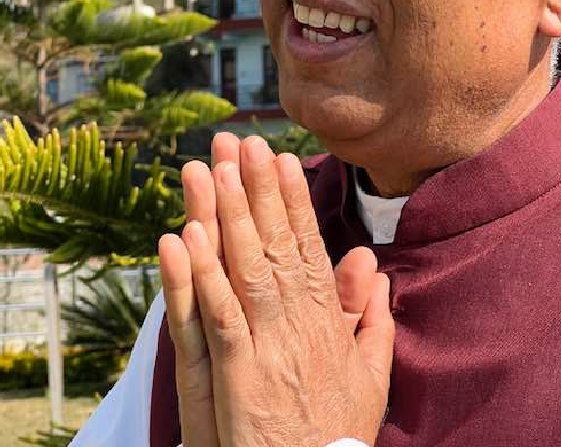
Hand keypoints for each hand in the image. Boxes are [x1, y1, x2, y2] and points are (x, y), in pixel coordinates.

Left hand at [160, 134, 394, 446]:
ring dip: (228, 215)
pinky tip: (184, 238)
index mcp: (328, 318)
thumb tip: (376, 270)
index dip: (293, 201)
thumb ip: (372, 318)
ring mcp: (270, 344)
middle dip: (258, 189)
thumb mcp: (371, 373)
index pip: (309, 246)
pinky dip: (202, 275)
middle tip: (243, 142)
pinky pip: (219, 315)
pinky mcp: (240, 373)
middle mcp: (300, 320)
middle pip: (275, 244)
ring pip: (246, 267)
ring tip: (213, 169)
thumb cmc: (339, 431)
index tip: (281, 161)